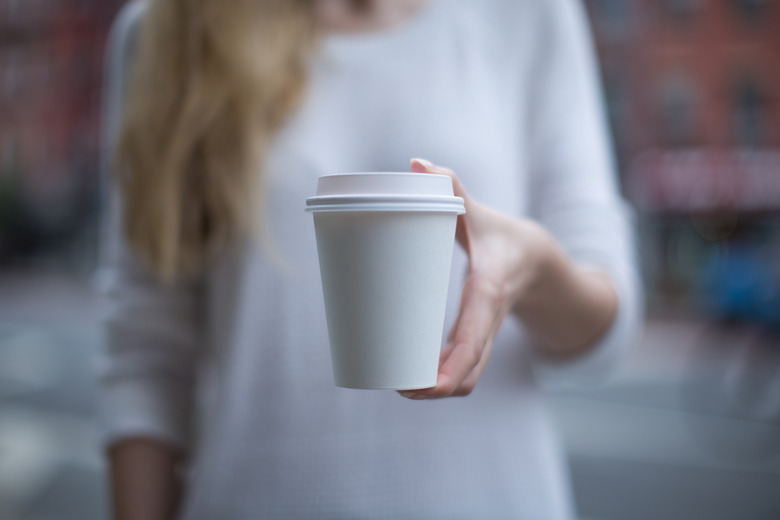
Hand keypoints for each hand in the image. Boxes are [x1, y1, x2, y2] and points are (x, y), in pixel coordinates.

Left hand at [399, 158, 551, 398]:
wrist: (539, 259)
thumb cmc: (503, 235)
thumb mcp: (479, 211)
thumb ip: (451, 186)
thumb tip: (416, 164)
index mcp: (490, 290)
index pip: (474, 335)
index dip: (451, 366)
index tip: (424, 385)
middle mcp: (490, 319)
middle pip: (470, 370)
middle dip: (437, 389)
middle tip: (397, 387)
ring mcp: (486, 334)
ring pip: (469, 376)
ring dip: (439, 390)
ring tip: (400, 387)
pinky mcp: (479, 338)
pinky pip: (466, 367)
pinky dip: (444, 379)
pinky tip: (415, 378)